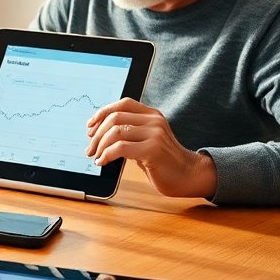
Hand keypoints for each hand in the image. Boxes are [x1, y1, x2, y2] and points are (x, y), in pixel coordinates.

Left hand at [85, 98, 216, 198]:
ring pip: (115, 131)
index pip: (122, 104)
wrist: (188, 175)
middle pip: (115, 117)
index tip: (90, 126)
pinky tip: (103, 162)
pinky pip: (120, 148)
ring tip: (96, 156)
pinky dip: (106, 155)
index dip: (102, 113)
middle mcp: (153, 120)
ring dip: (100, 145)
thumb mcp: (146, 140)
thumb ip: (130, 132)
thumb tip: (99, 132)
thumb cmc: (164, 161)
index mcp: (151, 114)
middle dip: (97, 134)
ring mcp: (154, 134)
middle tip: (90, 148)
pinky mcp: (153, 149)